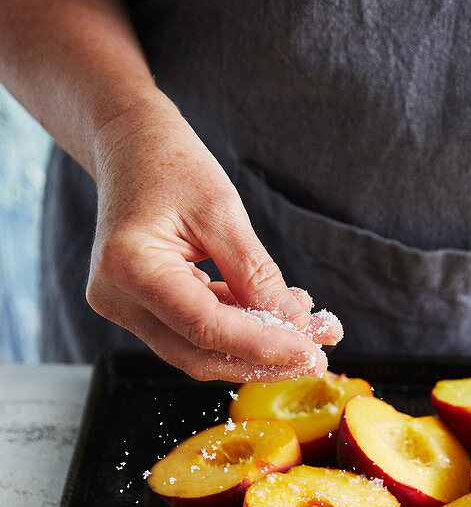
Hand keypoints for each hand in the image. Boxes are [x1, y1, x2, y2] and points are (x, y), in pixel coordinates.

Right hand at [88, 93, 341, 380]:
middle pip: (199, 354)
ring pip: (198, 351)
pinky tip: (278, 315)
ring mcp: (124, 307)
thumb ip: (255, 272)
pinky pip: (194, 333)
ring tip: (309, 330)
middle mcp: (118, 297)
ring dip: (256, 348)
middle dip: (262, 361)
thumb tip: (293, 324)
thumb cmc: (170, 163)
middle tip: (316, 357)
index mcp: (130, 267)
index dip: (262, 347)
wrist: (130, 145)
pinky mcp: (140, 309)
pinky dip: (238, 330)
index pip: (205, 328)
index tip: (309, 353)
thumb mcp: (222, 208)